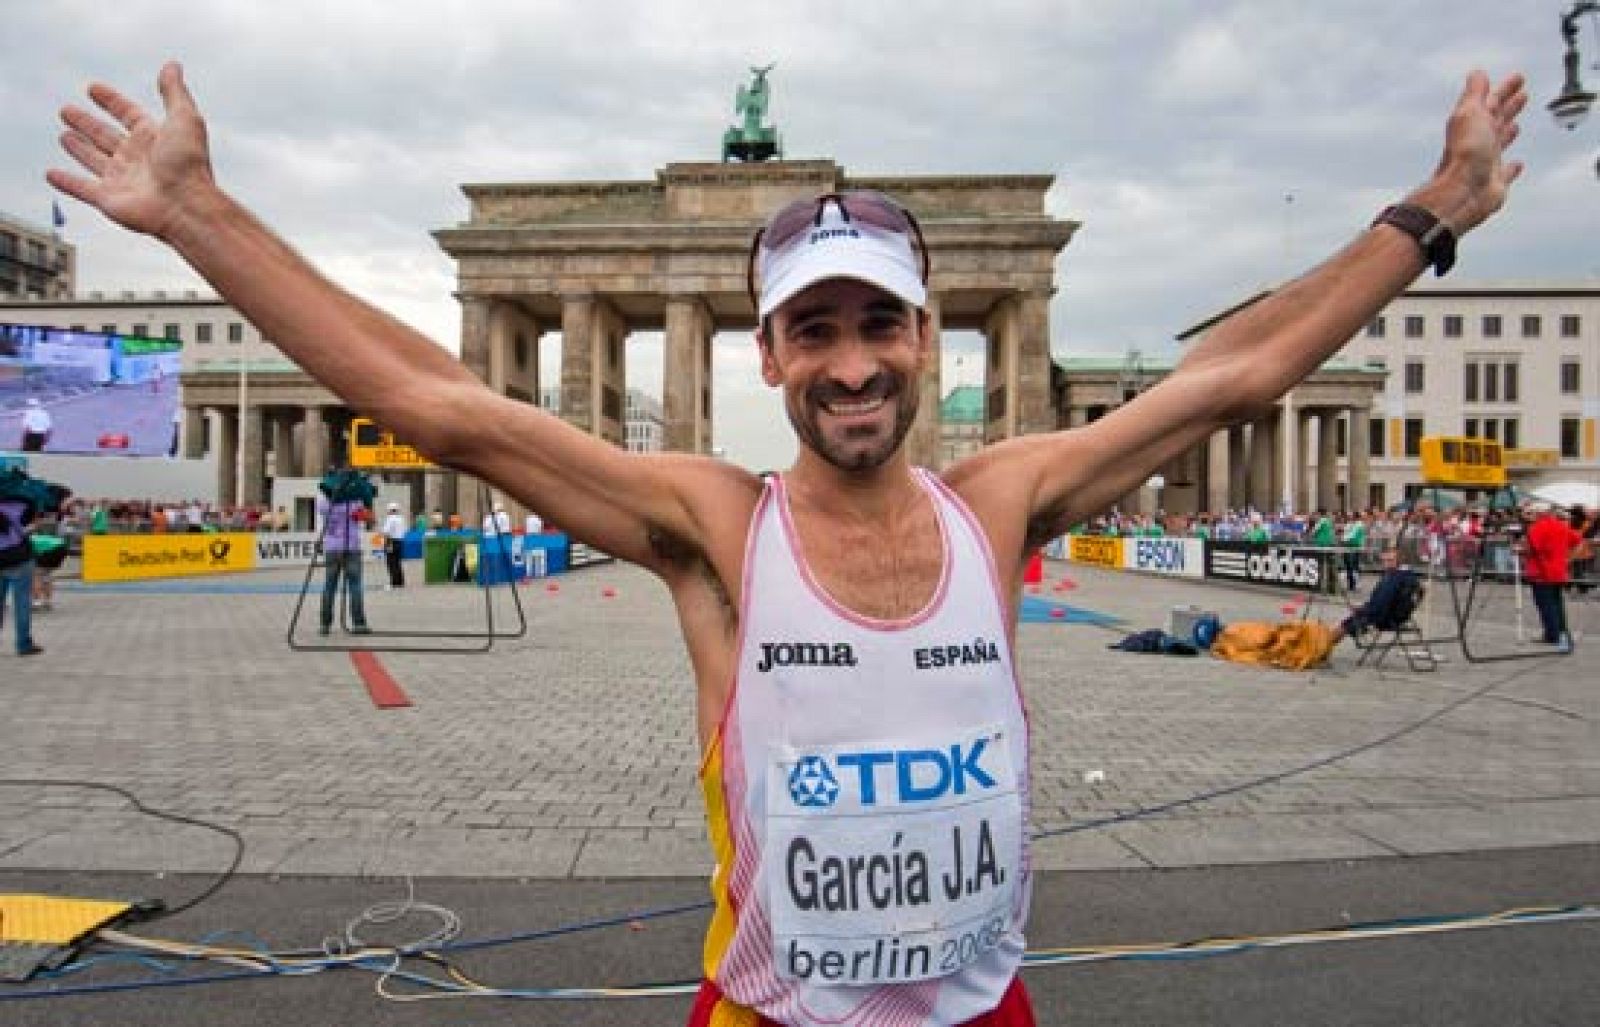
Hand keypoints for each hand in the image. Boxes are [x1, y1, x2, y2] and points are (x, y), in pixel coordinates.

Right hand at [47, 62, 217, 241]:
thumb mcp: (185, 119)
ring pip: (94, 160)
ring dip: (78, 149)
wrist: (186, 206)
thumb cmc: (189, 164)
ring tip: (64, 136)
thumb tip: (172, 65)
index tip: (93, 88)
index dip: (111, 101)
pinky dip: (66, 182)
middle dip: (87, 124)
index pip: (128, 114)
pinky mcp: (109, 200)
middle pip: (106, 136)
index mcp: (154, 138)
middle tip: (66, 111)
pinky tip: (51, 174)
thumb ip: (174, 92)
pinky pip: (81, 188)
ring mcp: (122, 180)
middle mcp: (138, 159)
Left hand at [1421, 71, 1527, 233]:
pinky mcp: (1494, 183)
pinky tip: (1517, 165)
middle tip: (1521, 93)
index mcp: (1472, 124)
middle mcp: (1478, 142)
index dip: (1504, 89)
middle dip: (1508, 106)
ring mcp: (1486, 163)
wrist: (1462, 193)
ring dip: (1507, 132)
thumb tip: (1477, 73)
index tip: (1518, 78)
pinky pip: (1505, 173)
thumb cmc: (1465, 154)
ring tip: (1515, 124)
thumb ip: (1474, 94)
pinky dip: (1511, 168)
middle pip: (1496, 120)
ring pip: (1499, 143)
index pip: (1491, 101)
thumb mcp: (1470, 114)